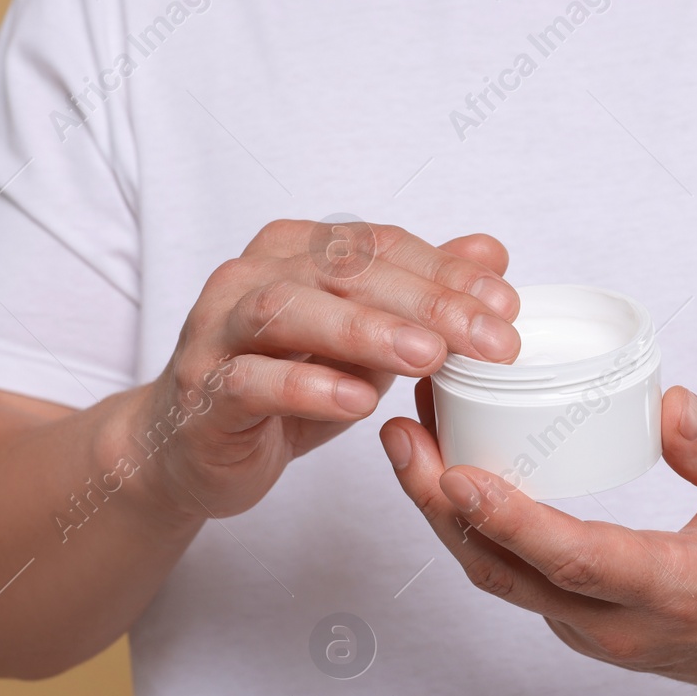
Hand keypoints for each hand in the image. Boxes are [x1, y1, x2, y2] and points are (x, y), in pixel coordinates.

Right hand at [123, 219, 521, 519]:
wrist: (190, 450)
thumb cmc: (280, 385)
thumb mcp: (364, 340)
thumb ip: (421, 294)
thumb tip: (492, 251)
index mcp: (293, 251)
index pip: (377, 246)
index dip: (446, 271)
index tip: (507, 306)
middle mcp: (249, 277)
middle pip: (342, 271)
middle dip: (425, 302)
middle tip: (489, 339)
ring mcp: (216, 331)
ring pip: (288, 311)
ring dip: (364, 332)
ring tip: (429, 358)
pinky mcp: (200, 392)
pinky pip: (249, 381)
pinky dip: (306, 387)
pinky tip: (357, 401)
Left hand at [380, 383, 696, 695]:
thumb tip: (668, 405)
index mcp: (676, 592)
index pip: (577, 560)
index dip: (511, 519)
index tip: (456, 473)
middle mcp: (619, 627)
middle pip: (508, 572)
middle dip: (441, 506)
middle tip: (400, 435)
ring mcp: (589, 632)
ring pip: (497, 577)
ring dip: (442, 513)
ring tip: (407, 439)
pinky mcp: (573, 620)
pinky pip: (508, 575)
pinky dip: (469, 524)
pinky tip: (447, 466)